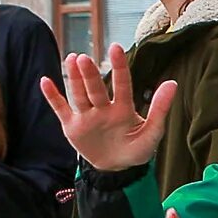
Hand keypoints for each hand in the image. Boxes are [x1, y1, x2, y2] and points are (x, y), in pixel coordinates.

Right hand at [38, 45, 175, 171]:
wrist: (116, 170)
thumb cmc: (136, 149)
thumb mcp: (152, 133)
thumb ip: (160, 109)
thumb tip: (172, 83)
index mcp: (123, 108)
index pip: (122, 85)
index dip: (119, 67)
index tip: (115, 48)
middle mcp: (103, 108)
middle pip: (95, 89)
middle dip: (90, 75)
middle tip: (83, 58)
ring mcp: (87, 116)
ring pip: (79, 95)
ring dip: (74, 78)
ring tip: (71, 59)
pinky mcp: (72, 127)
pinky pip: (61, 109)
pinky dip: (52, 96)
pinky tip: (45, 81)